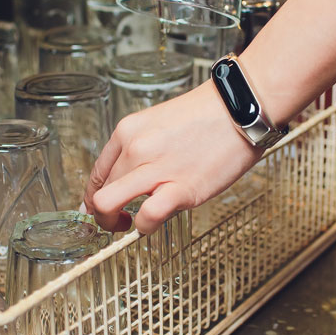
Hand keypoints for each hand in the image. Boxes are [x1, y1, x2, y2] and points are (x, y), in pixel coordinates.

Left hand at [84, 81, 262, 233]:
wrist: (241, 107)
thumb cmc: (210, 115)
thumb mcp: (160, 123)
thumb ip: (143, 148)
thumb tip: (131, 176)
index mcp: (128, 131)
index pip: (97, 173)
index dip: (93, 197)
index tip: (103, 208)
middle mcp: (135, 148)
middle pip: (99, 192)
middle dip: (105, 214)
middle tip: (120, 221)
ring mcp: (156, 168)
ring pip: (106, 204)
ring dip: (114, 224)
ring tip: (130, 226)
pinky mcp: (181, 187)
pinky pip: (147, 217)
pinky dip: (145, 227)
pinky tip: (154, 223)